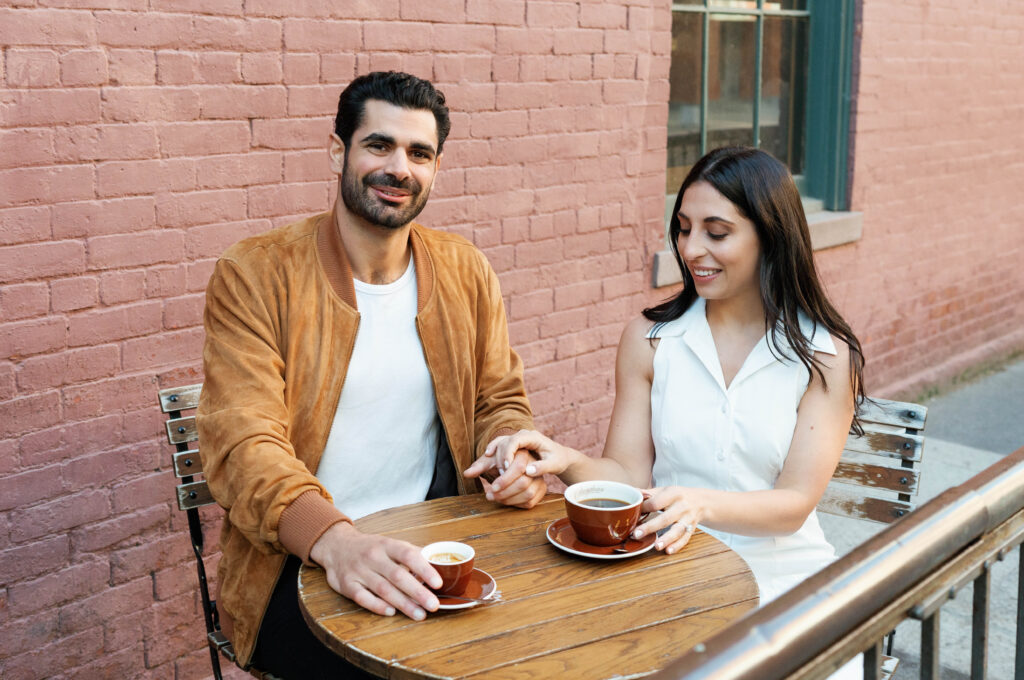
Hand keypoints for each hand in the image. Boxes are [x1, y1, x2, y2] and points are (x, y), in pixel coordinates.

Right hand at [309, 522, 440, 620]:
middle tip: (433, 605)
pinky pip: (363, 598)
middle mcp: (373, 556)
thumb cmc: (370, 548)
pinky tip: (391, 612)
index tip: (438, 583)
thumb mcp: (390, 543)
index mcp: (387, 544)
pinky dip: (377, 606)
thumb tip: (438, 564)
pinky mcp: (347, 585)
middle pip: (398, 576)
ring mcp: (359, 571)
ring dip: (403, 604)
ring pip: (383, 589)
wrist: (336, 545)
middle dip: (417, 592)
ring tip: (420, 614)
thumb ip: (411, 553)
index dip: (424, 569)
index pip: (408, 554)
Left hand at [464, 446, 547, 508]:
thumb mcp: (490, 460)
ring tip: (495, 498)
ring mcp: (540, 478)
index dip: (505, 479)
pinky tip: (505, 501)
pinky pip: (530, 501)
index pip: (518, 467)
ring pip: (528, 493)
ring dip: (509, 499)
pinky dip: (516, 504)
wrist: (513, 465)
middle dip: (504, 491)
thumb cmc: (500, 461)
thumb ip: (479, 466)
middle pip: (523, 482)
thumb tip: (466, 473)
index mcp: (524, 453)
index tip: (491, 487)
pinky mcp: (541, 490)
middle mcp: (535, 465)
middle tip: (489, 495)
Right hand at [478, 429, 575, 478]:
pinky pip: (500, 444)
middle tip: (502, 474)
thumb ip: (543, 467)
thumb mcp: (554, 465)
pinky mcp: (514, 444)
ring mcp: (517, 439)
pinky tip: (487, 455)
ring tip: (499, 472)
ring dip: (496, 456)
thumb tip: (528, 472)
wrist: (559, 456)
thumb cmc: (558, 460)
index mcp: (533, 437)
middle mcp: (523, 435)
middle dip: (501, 457)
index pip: (516, 440)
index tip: (506, 467)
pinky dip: (493, 448)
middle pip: (506, 442)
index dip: (509, 452)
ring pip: (501, 443)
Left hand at [633, 486, 705, 554]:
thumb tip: (630, 492)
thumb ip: (648, 493)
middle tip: (636, 534)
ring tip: (656, 546)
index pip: (656, 502)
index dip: (643, 508)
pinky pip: (685, 538)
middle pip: (665, 518)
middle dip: (650, 527)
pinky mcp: (692, 529)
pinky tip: (668, 551)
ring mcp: (688, 519)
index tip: (633, 514)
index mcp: (673, 494)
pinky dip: (677, 545)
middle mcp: (682, 507)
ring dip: (666, 539)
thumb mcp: (665, 490)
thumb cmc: (678, 496)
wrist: (702, 501)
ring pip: (677, 530)